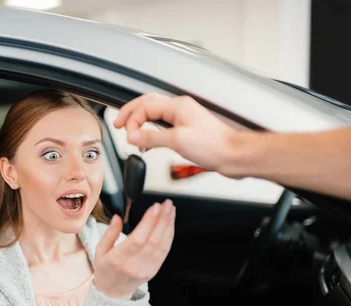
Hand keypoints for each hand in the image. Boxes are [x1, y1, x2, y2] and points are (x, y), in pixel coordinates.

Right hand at [93, 200, 175, 299]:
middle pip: (153, 240)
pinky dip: (169, 236)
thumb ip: (109, 233)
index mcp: (118, 259)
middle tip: (166, 204)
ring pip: (161, 245)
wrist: (113, 293)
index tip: (155, 207)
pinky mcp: (154, 271)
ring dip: (168, 226)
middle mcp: (134, 265)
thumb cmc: (106, 270)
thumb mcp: (100, 251)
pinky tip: (170, 225)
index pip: (138, 239)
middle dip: (162, 219)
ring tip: (170, 211)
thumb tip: (117, 217)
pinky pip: (164, 252)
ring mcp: (145, 269)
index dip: (148, 222)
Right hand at [113, 93, 238, 173]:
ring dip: (140, 123)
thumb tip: (132, 135)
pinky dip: (150, 133)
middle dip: (131, 114)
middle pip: (147, 104)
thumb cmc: (214, 146)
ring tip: (131, 135)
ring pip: (154, 114)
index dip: (132, 120)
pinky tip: (148, 143)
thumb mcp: (177, 141)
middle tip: (118, 125)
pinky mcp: (186, 130)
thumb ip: (152, 137)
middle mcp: (180, 109)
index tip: (126, 134)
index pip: (145, 106)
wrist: (232, 156)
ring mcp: (183, 119)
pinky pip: (162, 126)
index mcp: (177, 106)